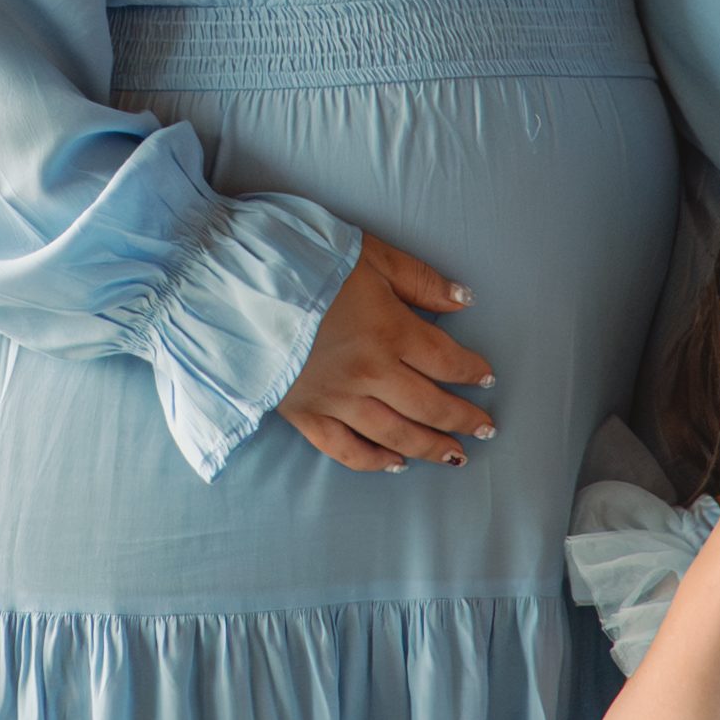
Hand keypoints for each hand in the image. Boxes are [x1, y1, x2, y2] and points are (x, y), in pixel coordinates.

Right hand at [279, 234, 494, 471]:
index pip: (447, 361)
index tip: (487, 377)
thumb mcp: (370, 255)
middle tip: (486, 428)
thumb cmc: (303, 261)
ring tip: (455, 456)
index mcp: (389, 330)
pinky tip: (394, 464)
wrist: (233, 285)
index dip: (472, 371)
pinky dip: (373, 461)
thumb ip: (420, 280)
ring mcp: (336, 398)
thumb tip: (465, 300)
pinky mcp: (304, 413)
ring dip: (430, 447)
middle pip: (429, 405)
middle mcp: (369, 372)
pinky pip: (345, 449)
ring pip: (395, 434)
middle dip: (463, 419)